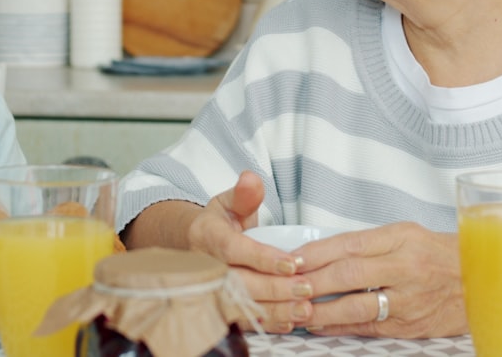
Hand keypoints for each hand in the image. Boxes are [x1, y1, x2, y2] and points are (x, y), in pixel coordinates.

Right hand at [183, 171, 322, 333]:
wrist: (194, 247)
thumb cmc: (218, 223)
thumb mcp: (228, 202)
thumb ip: (243, 194)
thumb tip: (251, 178)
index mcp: (206, 236)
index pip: (233, 249)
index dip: (262, 258)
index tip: (292, 263)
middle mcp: (205, 266)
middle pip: (240, 282)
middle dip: (275, 288)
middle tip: (307, 288)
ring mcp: (211, 289)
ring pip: (242, 305)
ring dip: (275, 310)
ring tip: (304, 309)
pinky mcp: (219, 306)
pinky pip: (242, 320)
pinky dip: (267, 323)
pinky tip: (290, 322)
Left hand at [298, 222, 465, 337]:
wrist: (480, 281)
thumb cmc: (437, 253)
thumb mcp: (405, 233)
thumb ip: (367, 242)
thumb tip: (321, 252)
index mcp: (401, 238)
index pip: (349, 244)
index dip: (315, 253)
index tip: (290, 259)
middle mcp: (406, 267)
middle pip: (348, 274)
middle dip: (311, 281)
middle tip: (284, 284)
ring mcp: (409, 299)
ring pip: (356, 305)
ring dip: (320, 308)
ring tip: (295, 308)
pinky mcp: (410, 325)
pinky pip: (368, 326)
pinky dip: (339, 326)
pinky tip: (319, 323)